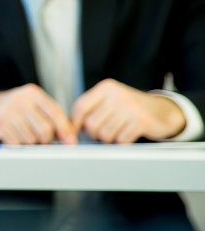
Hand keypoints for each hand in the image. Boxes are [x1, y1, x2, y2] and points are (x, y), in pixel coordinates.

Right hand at [0, 83, 76, 144]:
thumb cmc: (15, 110)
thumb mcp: (32, 106)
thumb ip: (51, 118)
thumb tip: (70, 138)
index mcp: (32, 93)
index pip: (56, 113)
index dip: (65, 130)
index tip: (71, 142)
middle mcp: (20, 99)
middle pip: (45, 130)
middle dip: (45, 139)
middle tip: (39, 139)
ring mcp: (7, 111)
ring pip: (31, 139)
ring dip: (29, 142)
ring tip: (21, 134)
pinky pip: (17, 143)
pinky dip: (16, 144)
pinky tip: (11, 136)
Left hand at [71, 79, 185, 143]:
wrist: (162, 111)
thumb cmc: (130, 108)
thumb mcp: (109, 100)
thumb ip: (91, 109)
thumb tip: (69, 127)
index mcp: (105, 88)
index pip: (80, 106)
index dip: (74, 122)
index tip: (74, 132)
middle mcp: (117, 95)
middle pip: (91, 124)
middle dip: (94, 134)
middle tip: (103, 133)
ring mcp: (130, 107)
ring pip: (104, 134)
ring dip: (108, 139)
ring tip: (116, 133)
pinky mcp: (141, 121)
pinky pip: (121, 140)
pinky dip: (121, 142)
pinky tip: (127, 136)